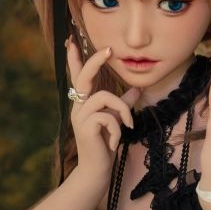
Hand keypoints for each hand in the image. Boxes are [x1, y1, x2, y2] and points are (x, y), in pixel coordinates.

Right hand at [66, 38, 137, 178]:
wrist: (97, 169)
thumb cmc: (105, 143)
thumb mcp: (117, 120)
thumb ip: (124, 103)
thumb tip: (138, 88)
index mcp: (85, 102)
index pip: (78, 76)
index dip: (75, 59)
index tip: (72, 40)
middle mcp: (79, 106)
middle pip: (84, 76)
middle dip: (95, 61)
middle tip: (108, 50)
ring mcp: (80, 116)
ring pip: (104, 97)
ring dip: (122, 111)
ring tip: (128, 126)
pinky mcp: (85, 127)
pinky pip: (108, 117)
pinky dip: (117, 129)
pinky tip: (115, 143)